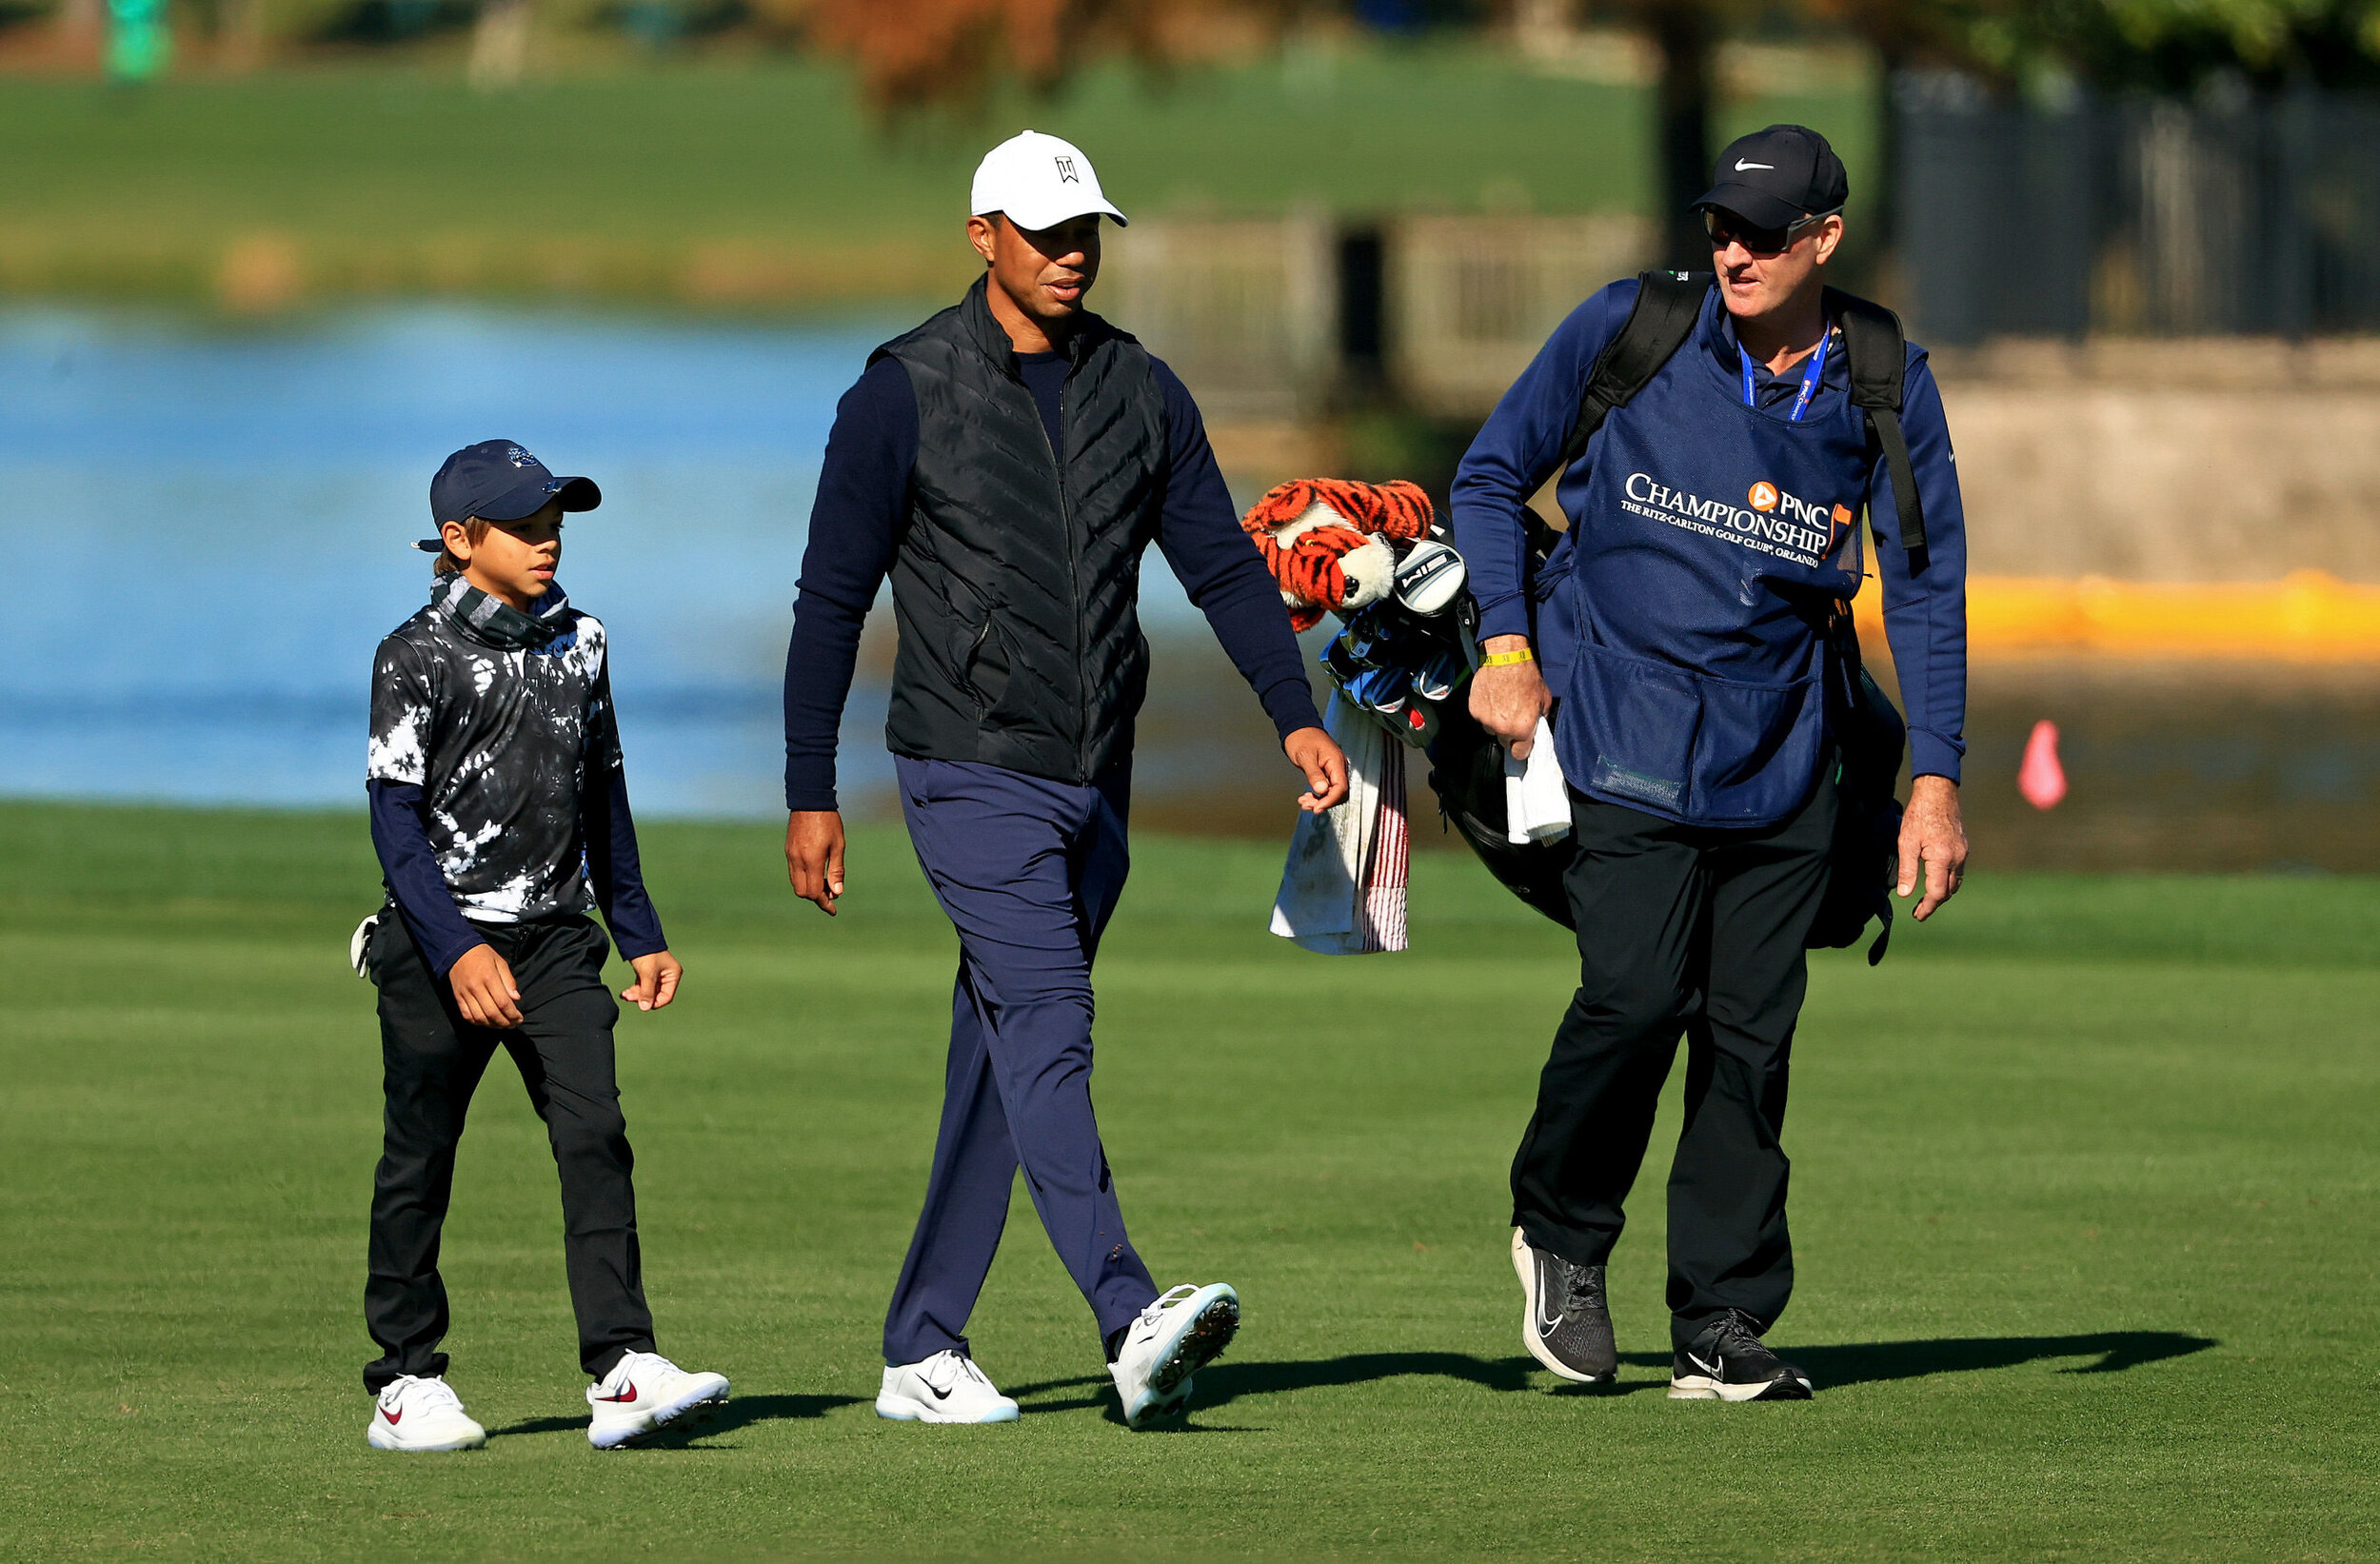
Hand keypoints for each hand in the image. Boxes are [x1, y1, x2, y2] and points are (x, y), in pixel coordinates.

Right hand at [448, 942, 521, 1027]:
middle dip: (505, 1022)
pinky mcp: (458, 997)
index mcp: (489, 977)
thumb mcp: (500, 962)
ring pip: (479, 1017)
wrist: (458, 951)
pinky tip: (487, 1022)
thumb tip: (516, 998)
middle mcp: (476, 987)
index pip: (503, 1002)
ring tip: (502, 1025)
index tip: (519, 1018)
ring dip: (492, 1025)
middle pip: (492, 1013)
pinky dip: (477, 1022)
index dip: (513, 1014)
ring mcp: (465, 994)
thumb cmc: (482, 955)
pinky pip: (467, 1015)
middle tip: (513, 1024)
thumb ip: (509, 981)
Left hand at [622, 950, 680, 1010]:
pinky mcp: (647, 973)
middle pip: (655, 995)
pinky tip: (625, 993)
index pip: (666, 996)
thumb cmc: (646, 952)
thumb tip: (645, 1007)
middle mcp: (667, 976)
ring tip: (625, 995)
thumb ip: (647, 991)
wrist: (636, 937)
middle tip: (630, 997)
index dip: (655, 1002)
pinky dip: (634, 990)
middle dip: (642, 997)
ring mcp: (657, 975)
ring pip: (647, 992)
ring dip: (636, 995)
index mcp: (673, 975)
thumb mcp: (647, 973)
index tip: (643, 1004)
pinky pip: (641, 987)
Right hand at [786, 809, 845, 914]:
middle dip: (816, 897)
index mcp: (812, 860)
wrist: (810, 801)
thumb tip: (837, 893)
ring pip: (796, 883)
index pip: (814, 892)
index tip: (833, 909)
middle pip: (802, 892)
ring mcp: (790, 855)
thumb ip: (837, 870)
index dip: (824, 903)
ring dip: (809, 888)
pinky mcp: (788, 850)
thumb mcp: (838, 845)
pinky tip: (815, 872)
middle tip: (831, 893)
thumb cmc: (829, 822)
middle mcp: (798, 860)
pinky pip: (793, 872)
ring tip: (825, 883)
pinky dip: (803, 878)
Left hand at [1285, 726, 1349, 812]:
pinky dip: (1317, 795)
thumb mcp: (1305, 756)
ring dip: (1319, 800)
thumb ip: (1314, 774)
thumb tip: (1322, 790)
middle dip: (1324, 802)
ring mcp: (1333, 770)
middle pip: (1338, 793)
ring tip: (1304, 802)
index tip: (1317, 807)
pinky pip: (1326, 788)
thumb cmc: (1301, 737)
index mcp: (1336, 761)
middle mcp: (1338, 766)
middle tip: (1308, 805)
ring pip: (1332, 792)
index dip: (1330, 800)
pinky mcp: (1327, 772)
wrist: (1298, 728)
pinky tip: (1308, 797)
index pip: (1341, 787)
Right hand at [1469, 635, 1552, 757]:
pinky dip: (1486, 712)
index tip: (1523, 743)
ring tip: (1502, 705)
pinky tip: (1493, 699)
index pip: (1520, 753)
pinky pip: (1481, 719)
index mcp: (1522, 728)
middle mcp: (1503, 728)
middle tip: (1514, 717)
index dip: (1522, 748)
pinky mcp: (1475, 711)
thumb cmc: (1526, 676)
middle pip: (1505, 742)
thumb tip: (1537, 727)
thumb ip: (1540, 719)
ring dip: (1496, 723)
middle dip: (1510, 733)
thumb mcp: (1544, 699)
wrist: (1505, 659)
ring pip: (1491, 730)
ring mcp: (1486, 720)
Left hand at [1897, 774, 1967, 920]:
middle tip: (1920, 911)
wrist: (1939, 792)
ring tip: (1928, 899)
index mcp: (1942, 859)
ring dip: (1943, 893)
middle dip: (1935, 903)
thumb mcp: (1906, 842)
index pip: (1938, 892)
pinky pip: (1958, 870)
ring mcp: (1963, 852)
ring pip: (1956, 882)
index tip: (1917, 915)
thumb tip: (1905, 894)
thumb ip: (1907, 870)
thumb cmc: (1920, 814)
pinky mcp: (1963, 846)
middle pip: (1949, 890)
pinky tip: (1937, 879)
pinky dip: (1948, 880)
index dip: (1927, 907)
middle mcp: (1957, 858)